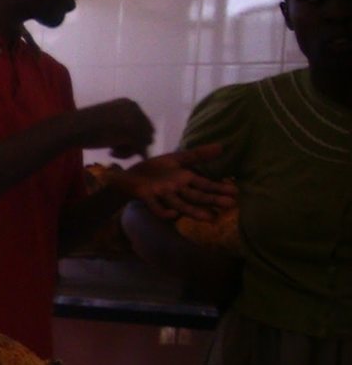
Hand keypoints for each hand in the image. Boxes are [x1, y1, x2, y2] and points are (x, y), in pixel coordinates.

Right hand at [71, 99, 155, 158]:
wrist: (73, 127)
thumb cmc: (83, 124)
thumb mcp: (107, 119)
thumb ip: (122, 124)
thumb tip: (136, 140)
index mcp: (130, 103)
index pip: (143, 122)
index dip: (132, 135)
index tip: (115, 140)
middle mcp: (136, 109)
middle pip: (147, 132)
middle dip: (133, 142)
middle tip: (114, 149)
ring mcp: (135, 120)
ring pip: (145, 141)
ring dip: (130, 150)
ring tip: (112, 151)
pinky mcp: (132, 133)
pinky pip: (139, 149)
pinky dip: (126, 154)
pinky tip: (110, 153)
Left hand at [108, 143, 237, 221]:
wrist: (129, 177)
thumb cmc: (155, 170)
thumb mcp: (177, 159)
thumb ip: (197, 155)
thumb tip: (221, 147)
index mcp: (184, 180)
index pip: (205, 185)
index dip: (219, 188)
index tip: (235, 192)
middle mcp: (176, 190)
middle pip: (196, 196)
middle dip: (212, 200)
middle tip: (230, 205)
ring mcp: (162, 195)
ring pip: (180, 204)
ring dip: (194, 211)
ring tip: (210, 218)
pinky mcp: (147, 197)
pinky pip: (156, 206)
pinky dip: (164, 211)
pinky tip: (173, 215)